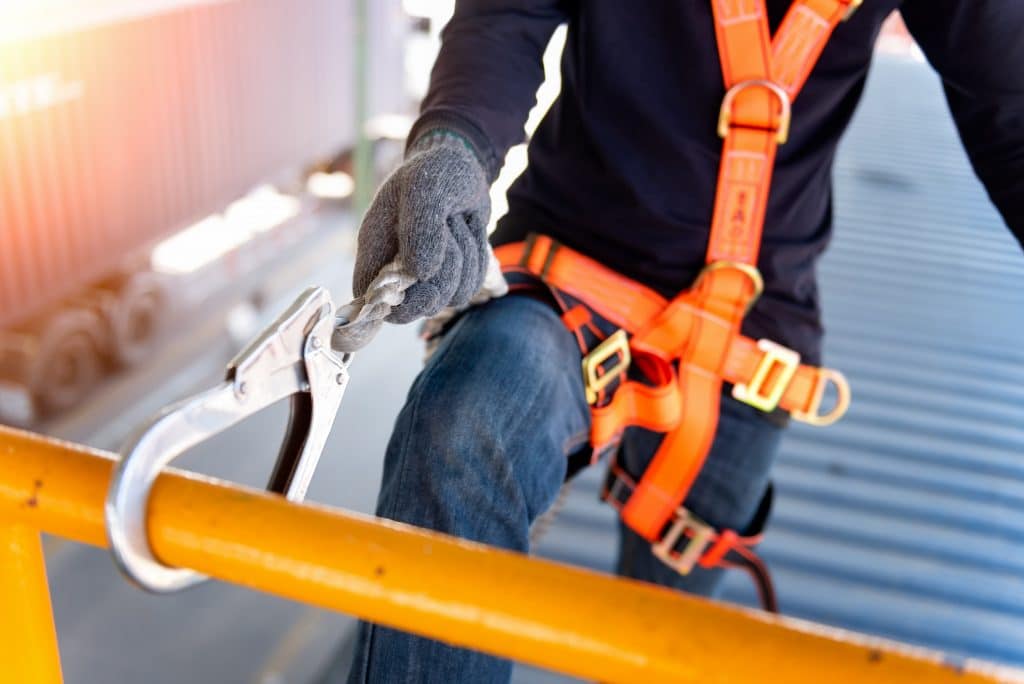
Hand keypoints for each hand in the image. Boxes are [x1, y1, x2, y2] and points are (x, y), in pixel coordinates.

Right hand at [353, 130, 490, 323]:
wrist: (461, 165)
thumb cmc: (435, 171)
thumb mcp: (426, 188)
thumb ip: (421, 229)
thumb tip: (422, 273)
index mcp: (375, 247)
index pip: (370, 296)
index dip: (395, 300)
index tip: (422, 273)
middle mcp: (395, 268)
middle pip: (419, 304)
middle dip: (445, 271)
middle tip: (450, 227)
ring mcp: (425, 276)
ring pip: (451, 296)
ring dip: (466, 258)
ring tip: (458, 222)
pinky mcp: (451, 276)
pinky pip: (471, 287)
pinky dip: (477, 259)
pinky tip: (468, 232)